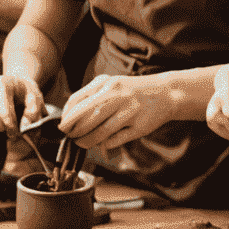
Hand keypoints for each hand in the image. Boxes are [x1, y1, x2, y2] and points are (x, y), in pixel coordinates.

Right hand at [0, 74, 45, 134]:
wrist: (19, 85)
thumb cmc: (27, 94)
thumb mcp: (36, 99)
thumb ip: (33, 112)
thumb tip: (25, 126)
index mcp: (6, 82)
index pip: (2, 103)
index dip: (7, 120)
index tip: (14, 131)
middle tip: (7, 131)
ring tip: (1, 128)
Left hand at [61, 73, 177, 151]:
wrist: (166, 93)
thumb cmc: (133, 91)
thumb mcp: (112, 85)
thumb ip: (92, 96)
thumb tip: (70, 116)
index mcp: (107, 84)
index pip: (78, 101)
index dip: (67, 116)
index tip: (62, 125)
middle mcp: (118, 96)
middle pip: (87, 117)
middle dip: (74, 130)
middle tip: (69, 136)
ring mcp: (129, 112)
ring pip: (100, 132)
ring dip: (86, 141)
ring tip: (81, 143)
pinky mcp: (139, 127)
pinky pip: (115, 140)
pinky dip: (105, 144)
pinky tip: (102, 143)